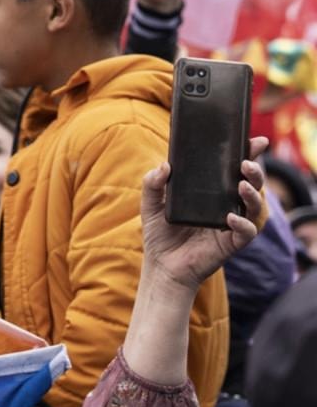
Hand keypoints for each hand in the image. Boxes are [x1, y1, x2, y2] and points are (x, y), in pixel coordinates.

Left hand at [140, 137, 267, 292]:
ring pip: (255, 208)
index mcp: (213, 194)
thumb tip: (164, 165)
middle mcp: (226, 206)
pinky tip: (230, 218)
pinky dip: (243, 224)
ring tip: (241, 184)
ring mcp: (231, 225)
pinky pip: (246, 233)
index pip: (235, 170)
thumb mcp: (151, 204)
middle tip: (246, 163)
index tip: (256, 141)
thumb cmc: (159, 234)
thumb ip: (152, 183)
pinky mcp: (230, 244)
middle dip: (255, 172)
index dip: (249, 154)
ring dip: (253, 194)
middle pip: (252, 185)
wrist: (160, 266)